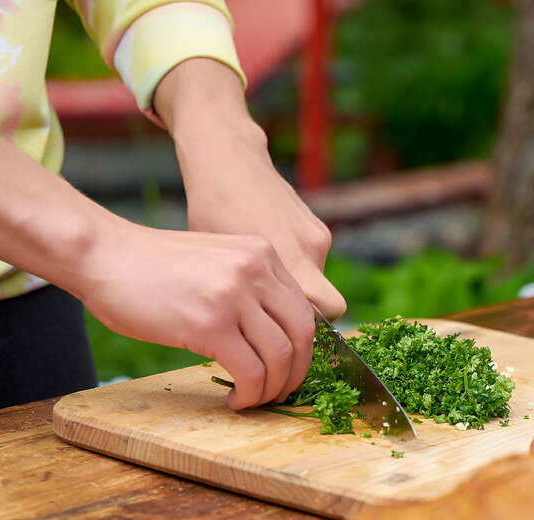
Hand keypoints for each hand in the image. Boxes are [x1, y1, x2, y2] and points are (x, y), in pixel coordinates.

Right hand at [77, 220, 314, 408]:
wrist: (103, 256)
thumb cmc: (150, 267)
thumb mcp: (215, 261)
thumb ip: (247, 286)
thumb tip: (271, 333)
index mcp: (261, 253)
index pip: (304, 308)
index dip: (303, 349)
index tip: (288, 370)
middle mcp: (255, 269)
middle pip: (302, 333)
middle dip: (296, 373)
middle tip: (279, 393)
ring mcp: (233, 296)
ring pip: (281, 356)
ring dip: (271, 389)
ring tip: (252, 400)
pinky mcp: (210, 325)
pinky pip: (250, 371)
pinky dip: (249, 394)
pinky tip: (233, 399)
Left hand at [154, 58, 346, 320]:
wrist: (228, 159)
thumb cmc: (210, 210)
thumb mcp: (217, 261)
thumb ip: (241, 299)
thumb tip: (247, 340)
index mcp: (282, 258)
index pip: (319, 318)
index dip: (302, 336)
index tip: (279, 346)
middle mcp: (308, 248)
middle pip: (324, 310)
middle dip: (302, 327)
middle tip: (273, 334)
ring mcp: (316, 237)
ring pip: (316, 289)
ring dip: (294, 297)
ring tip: (260, 288)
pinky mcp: (317, 228)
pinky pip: (312, 266)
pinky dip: (294, 274)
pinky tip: (266, 263)